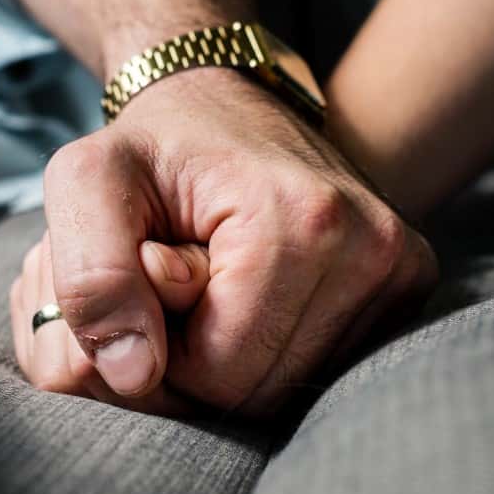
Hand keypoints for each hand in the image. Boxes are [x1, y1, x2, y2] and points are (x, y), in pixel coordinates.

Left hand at [31, 68, 437, 415]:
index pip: (220, 374)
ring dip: (232, 354)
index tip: (154, 275)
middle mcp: (373, 248)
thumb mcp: (86, 182)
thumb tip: (132, 376)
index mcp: (303, 220)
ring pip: (290, 388)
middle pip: (261, 392)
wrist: (225, 101)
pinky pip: (322, 366)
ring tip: (213, 279)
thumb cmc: (152, 146)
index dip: (162, 350)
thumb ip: (91, 279)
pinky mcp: (407, 284)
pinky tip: (253, 290)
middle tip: (178, 278)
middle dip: (197, 357)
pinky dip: (273, 345)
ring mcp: (400, 269)